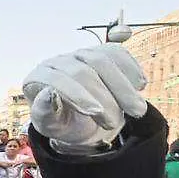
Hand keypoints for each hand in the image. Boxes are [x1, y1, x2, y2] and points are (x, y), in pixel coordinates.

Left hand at [23, 45, 146, 153]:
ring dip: (123, 87)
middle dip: (104, 98)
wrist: (80, 118)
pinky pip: (117, 53)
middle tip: (116, 124)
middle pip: (83, 72)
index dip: (78, 95)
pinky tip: (140, 86)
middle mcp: (57, 61)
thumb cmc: (61, 122)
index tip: (97, 113)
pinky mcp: (100, 51)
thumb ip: (45, 113)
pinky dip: (131, 69)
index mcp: (38, 78)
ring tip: (136, 111)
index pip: (56, 81)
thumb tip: (48, 94)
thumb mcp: (51, 126)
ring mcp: (79, 54)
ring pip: (103, 61)